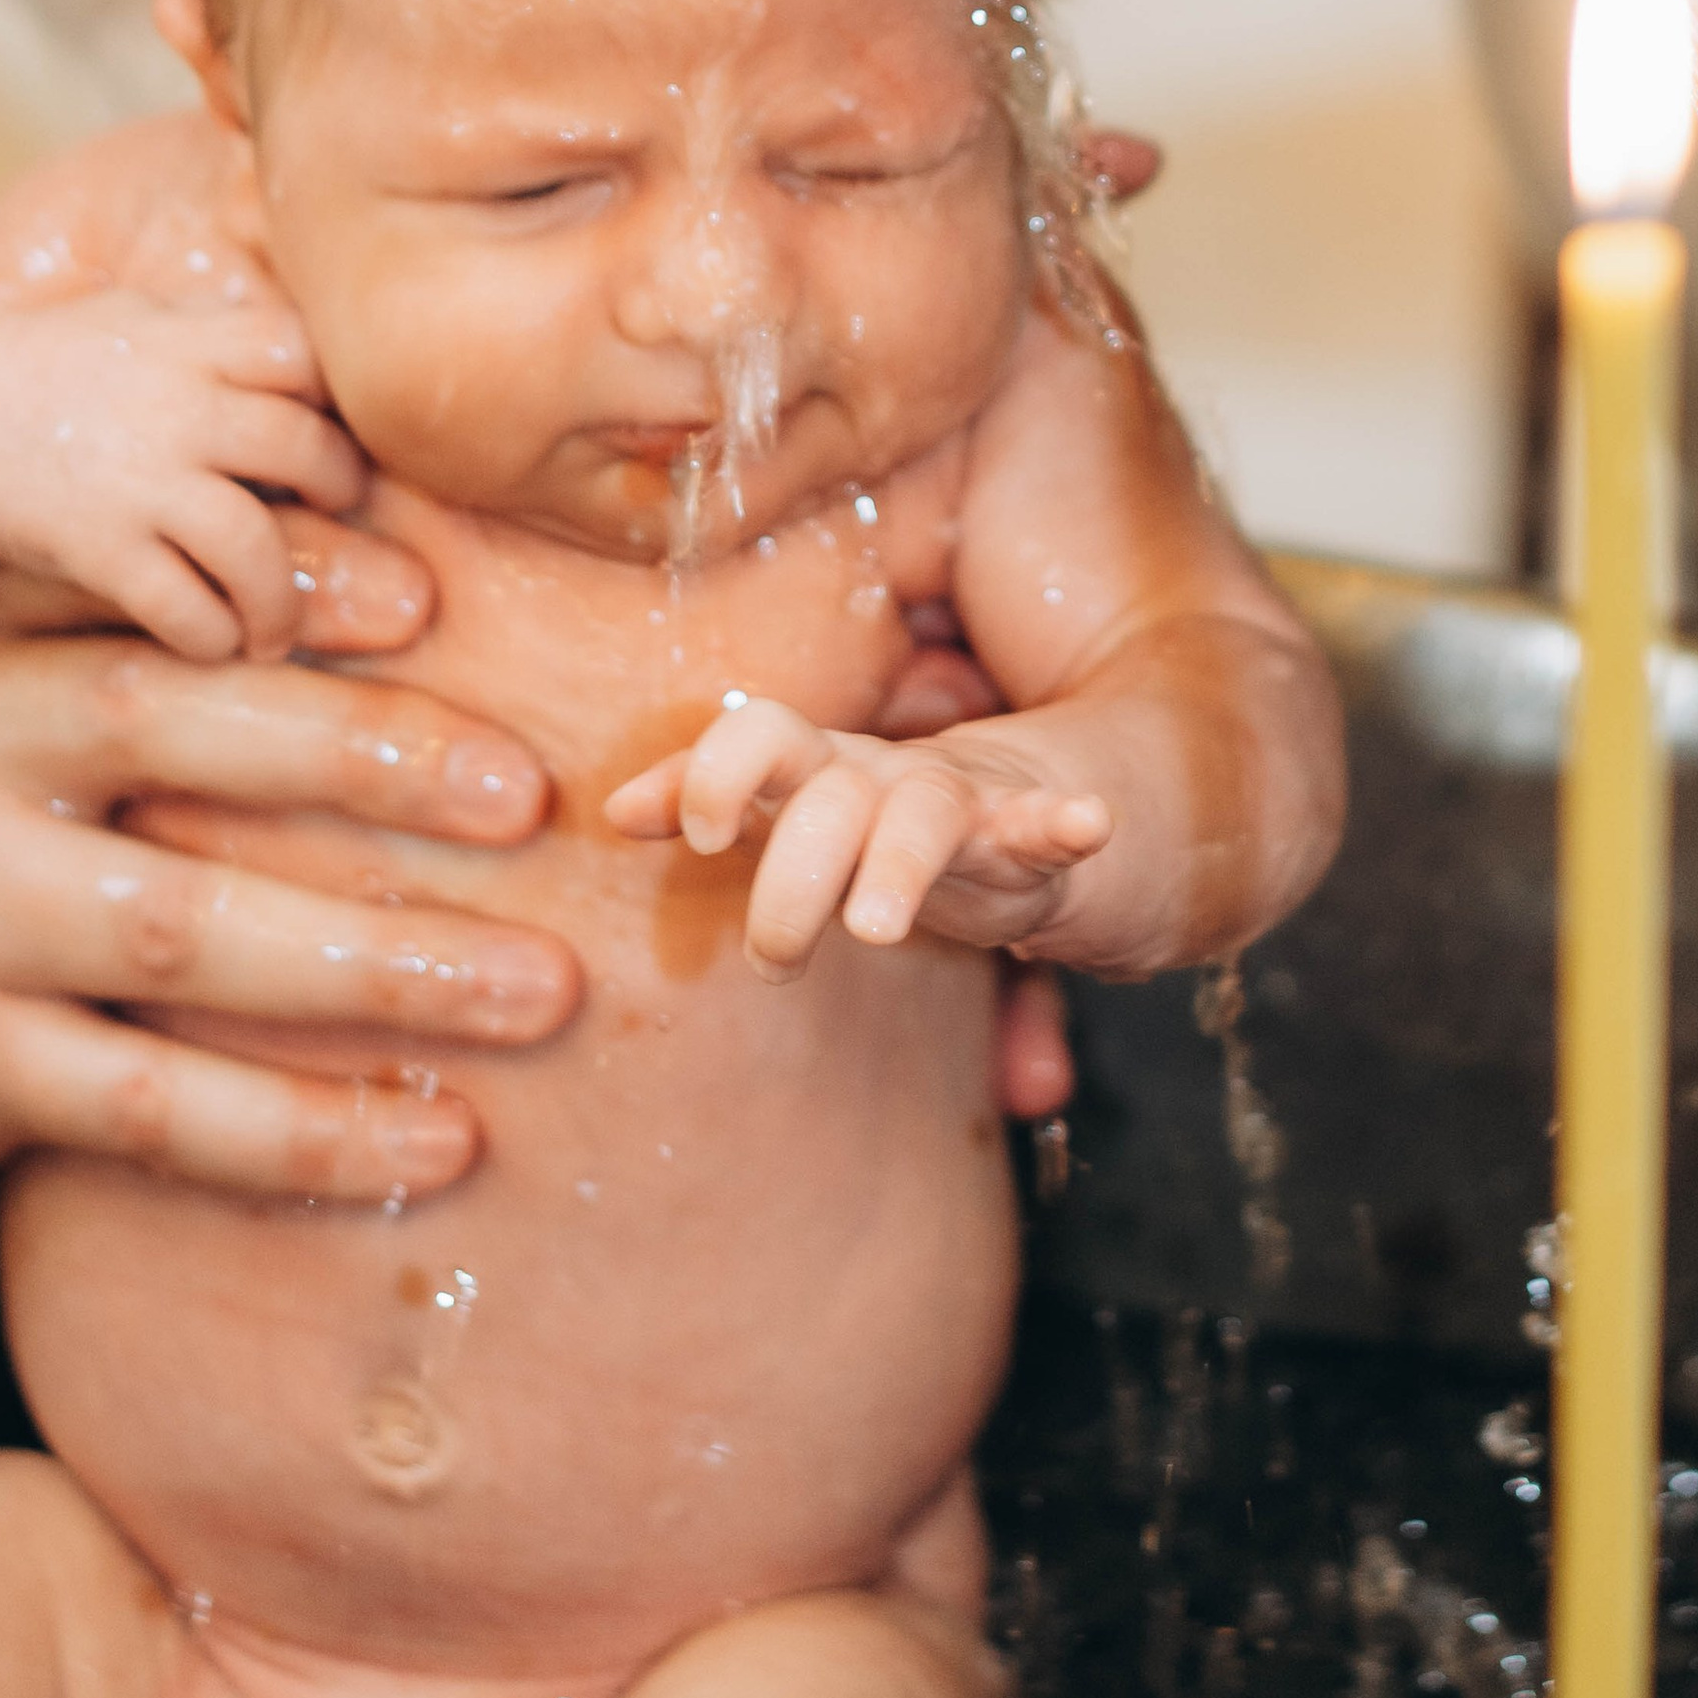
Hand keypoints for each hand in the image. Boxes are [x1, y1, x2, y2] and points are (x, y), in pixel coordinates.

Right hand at [0, 288, 347, 663]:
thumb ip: (216, 330)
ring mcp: (138, 479)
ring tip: (276, 626)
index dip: (337, 392)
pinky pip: (184, 606)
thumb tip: (310, 348)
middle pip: (302, 447)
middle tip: (338, 516)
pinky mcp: (98, 546)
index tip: (339, 423)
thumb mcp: (132, 318)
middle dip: (336, 490)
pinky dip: (211, 635)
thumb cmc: (48, 368)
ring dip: (280, 600)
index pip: (303, 352)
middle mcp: (175, 404)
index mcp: (189, 341)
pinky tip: (212, 644)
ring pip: (254, 545)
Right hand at [0, 601, 577, 1203]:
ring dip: (380, 972)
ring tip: (541, 991)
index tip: (438, 600)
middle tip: (536, 798)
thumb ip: (104, 612)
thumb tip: (352, 555)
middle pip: (187, 744)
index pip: (153, 603)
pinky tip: (432, 1142)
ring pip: (189, 941)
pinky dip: (302, 1134)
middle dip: (375, 762)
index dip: (293, 596)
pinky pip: (156, 1113)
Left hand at [606, 696, 1112, 983]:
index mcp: (822, 766)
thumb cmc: (869, 815)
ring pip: (923, 813)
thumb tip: (611, 809)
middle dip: (792, 880)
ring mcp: (960, 802)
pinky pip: (1049, 826)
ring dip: (895, 866)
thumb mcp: (789, 805)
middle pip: (830, 797)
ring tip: (873, 928)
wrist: (1010, 804)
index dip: (722, 771)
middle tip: (772, 964)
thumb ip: (706, 796)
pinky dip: (1067, 822)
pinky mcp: (1028, 841)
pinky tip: (1086, 823)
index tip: (698, 839)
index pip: (765, 733)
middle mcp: (884, 773)